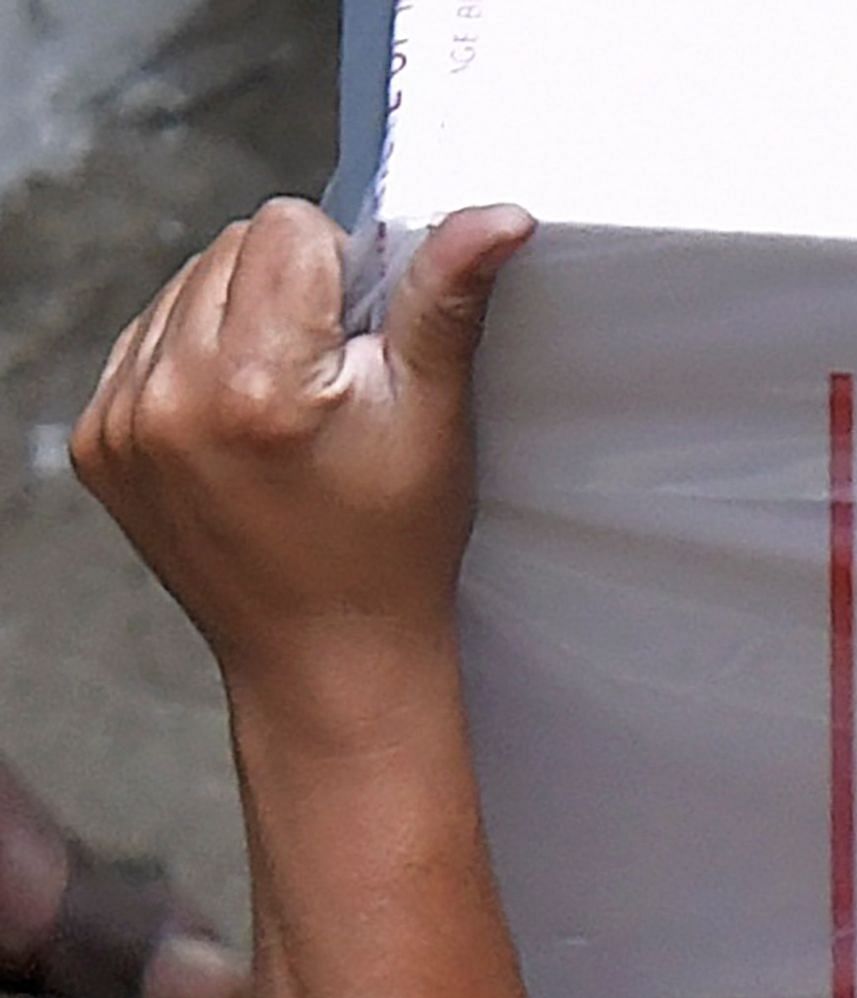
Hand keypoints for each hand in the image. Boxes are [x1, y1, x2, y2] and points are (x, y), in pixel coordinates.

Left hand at [73, 199, 532, 730]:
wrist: (326, 657)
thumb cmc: (393, 550)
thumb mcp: (435, 421)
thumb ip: (445, 303)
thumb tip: (495, 217)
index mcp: (261, 384)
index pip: (287, 228)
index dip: (344, 273)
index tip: (364, 347)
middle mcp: (174, 394)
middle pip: (230, 247)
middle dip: (289, 294)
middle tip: (330, 384)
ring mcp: (123, 419)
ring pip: (183, 287)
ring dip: (237, 322)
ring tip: (283, 408)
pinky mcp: (97, 439)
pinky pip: (142, 342)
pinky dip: (192, 363)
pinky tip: (238, 425)